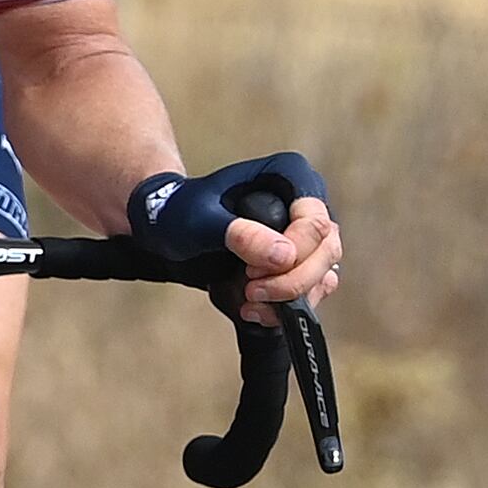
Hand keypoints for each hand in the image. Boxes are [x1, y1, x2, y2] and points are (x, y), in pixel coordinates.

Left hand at [131, 155, 342, 318]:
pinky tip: (252, 310)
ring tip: (248, 303)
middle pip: (325, 250)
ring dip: (290, 297)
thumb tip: (284, 257)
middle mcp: (305, 204)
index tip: (253, 270)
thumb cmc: (177, 212)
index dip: (295, 251)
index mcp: (288, 177)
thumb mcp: (199, 221)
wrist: (162, 229)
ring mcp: (305, 236)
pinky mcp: (296, 263)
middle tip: (251, 290)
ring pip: (323, 273)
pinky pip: (310, 291)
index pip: (315, 220)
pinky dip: (285, 307)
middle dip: (292, 280)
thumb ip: (239, 235)